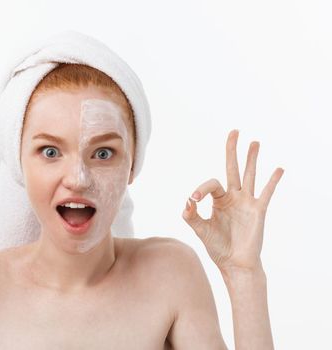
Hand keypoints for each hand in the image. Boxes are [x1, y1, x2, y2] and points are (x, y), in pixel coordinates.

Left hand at [182, 129, 283, 272]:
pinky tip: (278, 169)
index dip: (201, 189)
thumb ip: (191, 217)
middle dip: (232, 150)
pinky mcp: (258, 211)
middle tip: (234, 131)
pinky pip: (266, 193)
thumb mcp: (201, 231)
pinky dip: (272, 181)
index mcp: (218, 200)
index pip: (211, 184)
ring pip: (250, 175)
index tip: (193, 199)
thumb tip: (186, 203)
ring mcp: (246, 202)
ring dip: (252, 159)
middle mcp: (233, 197)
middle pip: (232, 168)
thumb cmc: (218, 247)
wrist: (234, 264)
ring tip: (254, 142)